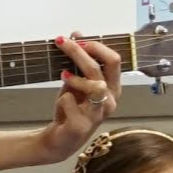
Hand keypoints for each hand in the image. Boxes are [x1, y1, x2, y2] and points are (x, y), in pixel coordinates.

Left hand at [28, 35, 122, 167]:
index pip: (113, 60)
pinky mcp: (82, 127)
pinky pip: (71, 102)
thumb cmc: (70, 110)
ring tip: (63, 74)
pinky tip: (62, 103)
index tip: (76, 38)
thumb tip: (77, 33)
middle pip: (102, 68)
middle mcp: (109, 101)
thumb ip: (79, 60)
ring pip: (94, 85)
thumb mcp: (75, 80)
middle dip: (80, 51)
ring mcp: (97, 115)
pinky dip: (63, 98)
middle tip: (62, 42)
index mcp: (112, 88)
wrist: (58, 140)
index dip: (95, 45)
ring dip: (75, 76)